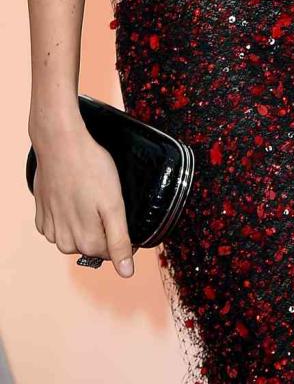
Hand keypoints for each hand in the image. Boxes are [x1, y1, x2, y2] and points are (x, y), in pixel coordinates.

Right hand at [31, 123, 134, 277]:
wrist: (61, 145)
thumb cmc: (91, 170)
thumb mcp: (114, 205)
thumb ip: (120, 241)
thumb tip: (126, 272)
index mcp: (85, 241)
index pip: (110, 253)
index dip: (121, 235)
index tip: (120, 211)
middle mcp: (64, 241)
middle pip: (92, 245)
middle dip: (102, 228)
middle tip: (103, 199)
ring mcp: (50, 229)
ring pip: (75, 236)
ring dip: (84, 221)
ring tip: (88, 195)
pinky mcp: (41, 215)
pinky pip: (59, 225)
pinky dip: (67, 214)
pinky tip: (72, 196)